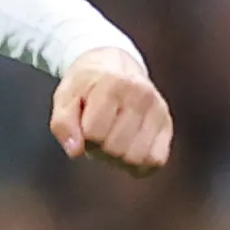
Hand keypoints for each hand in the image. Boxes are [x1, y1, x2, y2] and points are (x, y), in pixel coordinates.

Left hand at [52, 45, 171, 175]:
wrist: (114, 66)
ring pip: (137, 157)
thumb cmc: (86, 87)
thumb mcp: (65, 98)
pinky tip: (128, 149)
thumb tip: (75, 151)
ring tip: (114, 139)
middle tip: (99, 133)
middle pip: (116, 148)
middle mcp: (141, 95)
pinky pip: (156, 160)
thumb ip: (62, 124)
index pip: (94, 133)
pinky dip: (139, 163)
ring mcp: (158, 110)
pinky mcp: (167, 124)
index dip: (84, 136)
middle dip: (101, 148)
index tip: (85, 123)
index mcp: (113, 84)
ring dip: (120, 158)